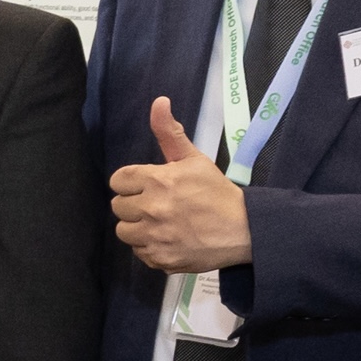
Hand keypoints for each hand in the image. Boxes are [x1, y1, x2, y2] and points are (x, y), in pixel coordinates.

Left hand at [108, 98, 252, 274]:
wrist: (243, 229)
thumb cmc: (216, 192)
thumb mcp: (194, 159)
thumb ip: (170, 133)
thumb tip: (159, 101)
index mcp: (158, 180)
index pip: (119, 180)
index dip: (131, 182)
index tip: (147, 185)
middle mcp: (152, 209)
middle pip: (118, 206)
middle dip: (134, 203)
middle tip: (158, 204)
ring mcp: (154, 236)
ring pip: (124, 230)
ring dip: (138, 226)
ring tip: (160, 222)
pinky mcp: (159, 259)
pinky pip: (138, 252)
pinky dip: (149, 246)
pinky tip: (168, 238)